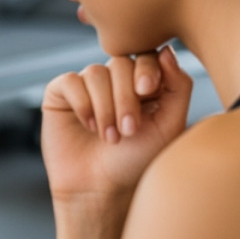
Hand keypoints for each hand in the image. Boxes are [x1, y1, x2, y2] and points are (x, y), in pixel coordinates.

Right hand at [41, 46, 192, 204]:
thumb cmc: (136, 161)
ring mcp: (86, 86)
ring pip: (96, 72)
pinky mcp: (60, 94)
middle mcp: (113, 80)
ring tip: (109, 137)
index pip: (146, 56)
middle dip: (126, 97)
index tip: (147, 92)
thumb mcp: (170, 125)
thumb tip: (166, 50)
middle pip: (121, 63)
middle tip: (129, 130)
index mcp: (142, 84)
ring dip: (105, 107)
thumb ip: (179, 86)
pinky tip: (88, 126)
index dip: (146, 69)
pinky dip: (82, 103)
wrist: (100, 188)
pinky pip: (70, 81)